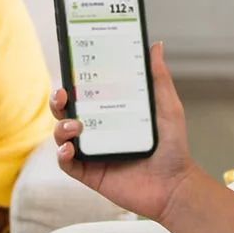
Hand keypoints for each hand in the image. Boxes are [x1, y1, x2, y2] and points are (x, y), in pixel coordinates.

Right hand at [52, 42, 198, 221]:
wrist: (175, 186)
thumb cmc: (172, 148)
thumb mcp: (167, 108)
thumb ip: (158, 78)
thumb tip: (155, 46)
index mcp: (109, 113)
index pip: (84, 94)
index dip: (72, 82)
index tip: (70, 71)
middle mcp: (95, 130)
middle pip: (65, 111)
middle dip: (58, 101)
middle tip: (63, 95)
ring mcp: (90, 152)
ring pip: (60, 135)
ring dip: (61, 127)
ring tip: (75, 126)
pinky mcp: (87, 173)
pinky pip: (65, 163)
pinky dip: (62, 154)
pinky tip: (70, 149)